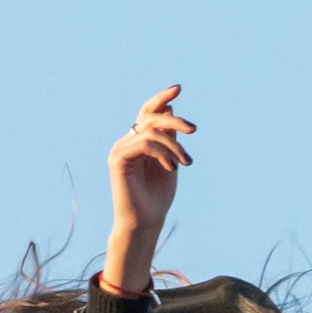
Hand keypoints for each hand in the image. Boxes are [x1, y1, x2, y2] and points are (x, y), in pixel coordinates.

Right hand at [102, 86, 194, 295]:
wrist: (145, 224)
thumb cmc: (157, 199)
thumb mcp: (170, 161)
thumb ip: (169, 138)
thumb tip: (170, 109)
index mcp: (138, 141)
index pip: (148, 113)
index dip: (161, 99)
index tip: (178, 88)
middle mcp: (126, 142)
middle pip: (151, 117)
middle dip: (175, 121)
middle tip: (193, 130)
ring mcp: (119, 149)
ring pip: (151, 131)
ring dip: (174, 146)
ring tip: (186, 163)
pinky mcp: (117, 159)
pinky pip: (144, 143)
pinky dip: (162, 153)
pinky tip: (171, 167)